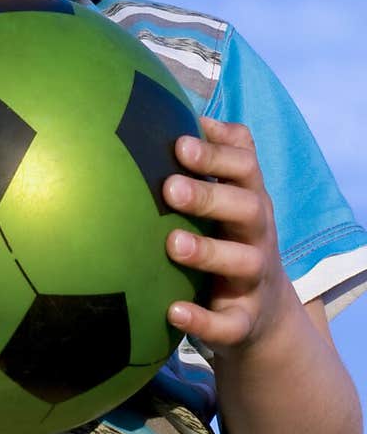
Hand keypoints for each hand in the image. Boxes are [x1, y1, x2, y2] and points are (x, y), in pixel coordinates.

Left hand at [162, 116, 292, 353]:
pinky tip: (173, 311)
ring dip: (207, 252)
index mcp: (250, 199)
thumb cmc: (232, 239)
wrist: (265, 317)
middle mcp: (258, 235)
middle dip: (209, 196)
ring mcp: (255, 280)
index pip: (244, 167)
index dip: (215, 155)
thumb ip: (217, 155)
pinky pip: (228, 325)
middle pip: (246, 208)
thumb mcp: (232, 197)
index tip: (178, 142)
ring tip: (171, 245)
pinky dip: (202, 320)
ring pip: (242, 263)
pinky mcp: (245, 322)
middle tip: (169, 188)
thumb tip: (187, 108)